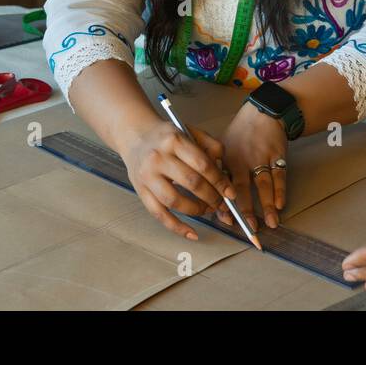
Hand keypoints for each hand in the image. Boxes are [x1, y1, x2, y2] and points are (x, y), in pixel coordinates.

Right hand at [116, 118, 234, 241]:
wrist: (135, 135)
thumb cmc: (166, 136)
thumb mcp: (189, 131)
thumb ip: (210, 146)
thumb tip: (223, 172)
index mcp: (174, 140)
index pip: (202, 164)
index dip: (220, 181)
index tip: (230, 193)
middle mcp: (158, 158)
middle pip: (191, 182)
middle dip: (211, 197)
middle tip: (222, 203)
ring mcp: (147, 176)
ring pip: (174, 201)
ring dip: (196, 210)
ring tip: (207, 210)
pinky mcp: (140, 191)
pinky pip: (159, 214)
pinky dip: (177, 227)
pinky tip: (192, 234)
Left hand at [218, 103, 288, 230]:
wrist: (263, 113)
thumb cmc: (240, 134)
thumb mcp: (222, 147)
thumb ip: (218, 170)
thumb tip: (213, 198)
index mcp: (226, 160)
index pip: (222, 186)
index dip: (224, 205)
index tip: (227, 222)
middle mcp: (242, 160)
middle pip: (242, 189)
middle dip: (246, 210)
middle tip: (249, 229)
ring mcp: (261, 157)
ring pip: (263, 185)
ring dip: (267, 205)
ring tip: (271, 224)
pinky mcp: (277, 155)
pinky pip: (279, 176)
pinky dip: (280, 191)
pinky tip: (281, 204)